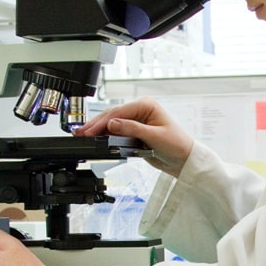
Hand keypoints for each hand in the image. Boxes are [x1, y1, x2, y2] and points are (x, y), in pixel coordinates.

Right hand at [75, 97, 192, 177]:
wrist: (185, 160)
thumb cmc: (177, 145)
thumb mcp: (154, 136)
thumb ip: (132, 129)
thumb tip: (112, 124)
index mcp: (147, 105)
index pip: (119, 112)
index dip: (103, 122)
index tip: (91, 130)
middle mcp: (141, 110)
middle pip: (113, 115)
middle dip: (96, 124)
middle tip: (81, 133)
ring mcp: (137, 120)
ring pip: (113, 123)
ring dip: (98, 129)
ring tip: (83, 135)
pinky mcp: (135, 131)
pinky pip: (117, 131)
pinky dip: (106, 135)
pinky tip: (95, 138)